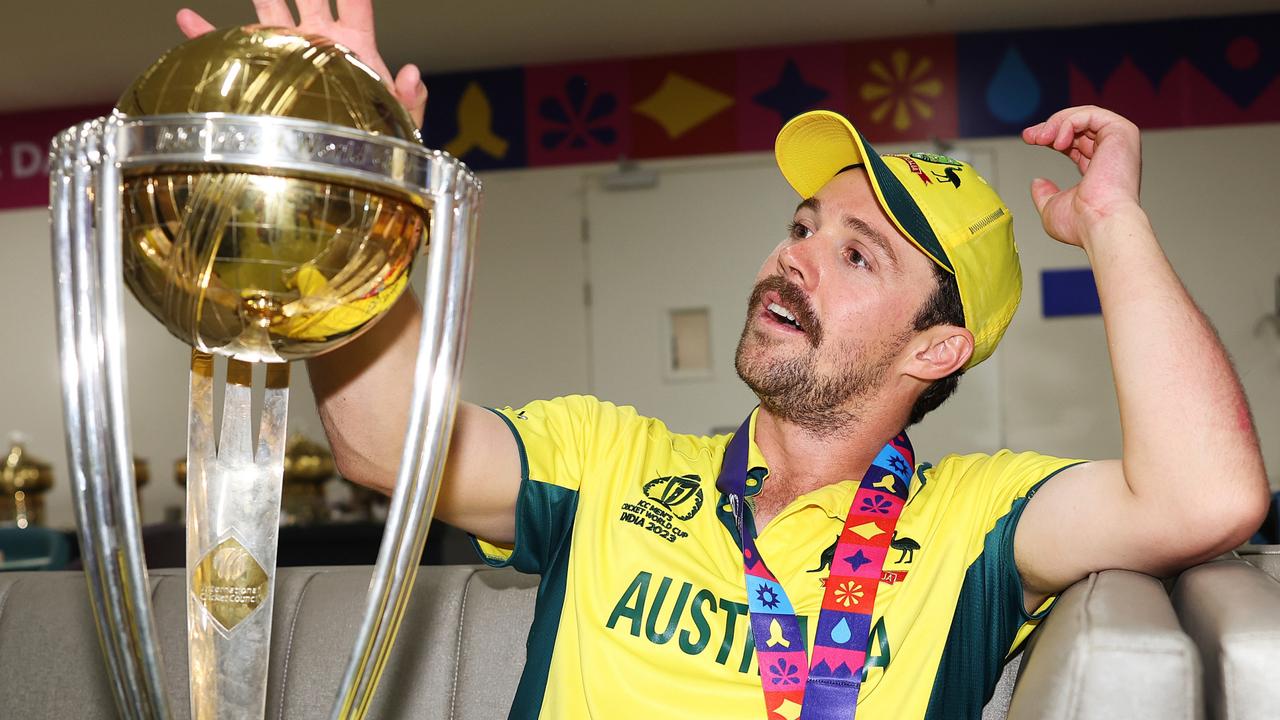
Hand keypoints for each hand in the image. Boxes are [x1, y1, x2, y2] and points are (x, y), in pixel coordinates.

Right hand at [176, 0, 426, 126]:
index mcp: (356, 44)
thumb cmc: (381, 144)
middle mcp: (321, 40)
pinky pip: (235, 48)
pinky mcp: (268, 71)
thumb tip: (412, 71)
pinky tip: (187, 19)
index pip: (355, 2)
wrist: (350, 166)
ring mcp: (292, 51)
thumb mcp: (403, 123)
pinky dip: (209, 34)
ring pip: (270, 11)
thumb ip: (411, 99)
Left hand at [1021, 106, 1142, 248]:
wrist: (1101, 224)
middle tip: (1029, 136)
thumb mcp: (1053, 207)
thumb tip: (1037, 183)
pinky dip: (1068, 122)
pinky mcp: (1122, 132)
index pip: (1075, 142)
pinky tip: (1056, 142)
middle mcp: (1111, 153)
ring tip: (1040, 139)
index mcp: (1100, 168)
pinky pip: (1091, 114)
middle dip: (1050, 127)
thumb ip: (1045, 194)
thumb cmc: (1082, 224)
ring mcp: (1119, 142)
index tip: (1029, 139)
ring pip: (1084, 115)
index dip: (1051, 136)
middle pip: (1079, 126)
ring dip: (1056, 123)